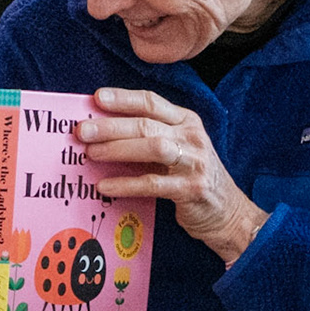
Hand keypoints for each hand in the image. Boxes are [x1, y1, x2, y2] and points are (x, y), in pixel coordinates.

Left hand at [80, 87, 269, 265]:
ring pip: (152, 147)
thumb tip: (102, 132)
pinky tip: (104, 186)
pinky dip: (126, 184)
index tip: (96, 98)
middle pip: (147, 124)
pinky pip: (152, 184)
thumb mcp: (176, 150)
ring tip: (91, 153)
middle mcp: (192, 137)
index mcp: (187, 121)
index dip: (123, 98)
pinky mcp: (191, 189)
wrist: (227, 212)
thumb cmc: (192, 178)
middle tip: (82, 130)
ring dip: (118, 149)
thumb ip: (148, 138)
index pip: (152, 102)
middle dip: (111, 126)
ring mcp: (194, 162)